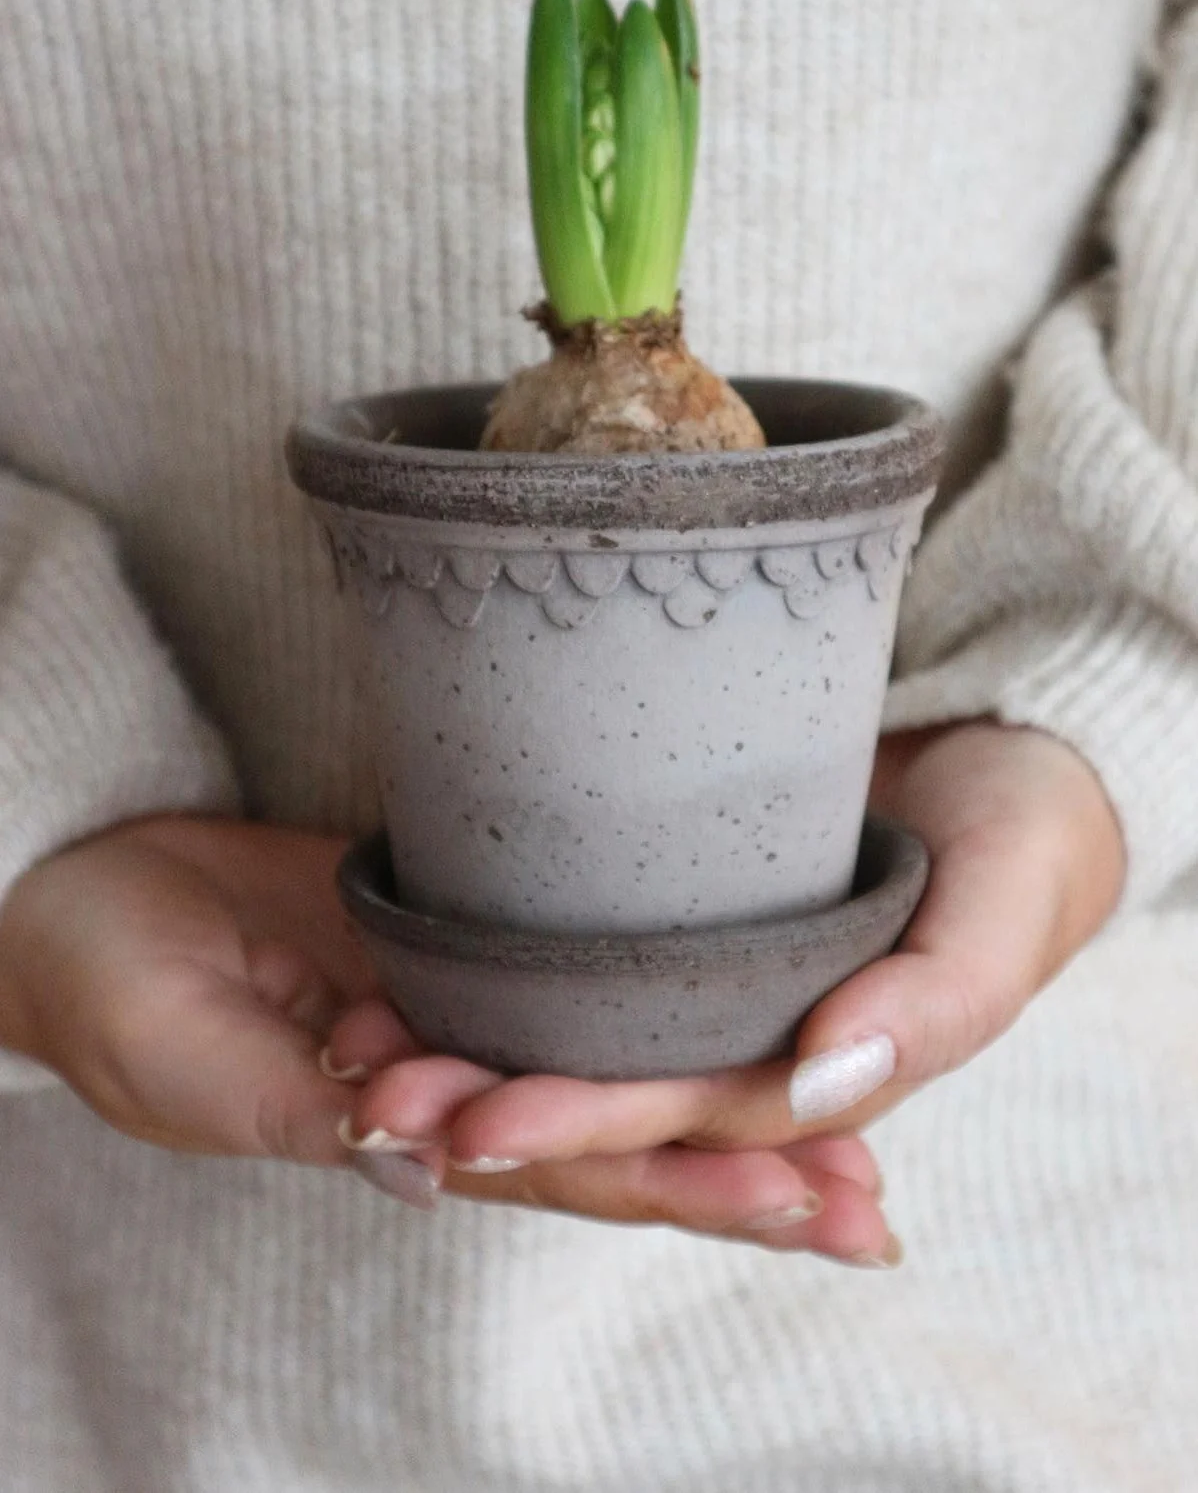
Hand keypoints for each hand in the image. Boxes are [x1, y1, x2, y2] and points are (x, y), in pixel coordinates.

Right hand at [0, 814, 884, 1251]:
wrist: (80, 898)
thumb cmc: (114, 993)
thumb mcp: (196, 1062)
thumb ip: (300, 1112)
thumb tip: (418, 1163)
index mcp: (398, 1134)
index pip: (566, 1170)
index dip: (680, 1186)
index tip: (801, 1197)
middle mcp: (453, 1082)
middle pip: (619, 1128)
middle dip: (743, 1163)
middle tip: (875, 1195)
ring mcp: (458, 1005)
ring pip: (607, 1056)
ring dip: (717, 1085)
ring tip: (848, 1108)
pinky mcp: (447, 934)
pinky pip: (558, 970)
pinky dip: (644, 991)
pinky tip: (727, 985)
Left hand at [333, 721, 1123, 1253]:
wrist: (1003, 750)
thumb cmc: (1019, 836)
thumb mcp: (1005, 908)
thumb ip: (937, 1002)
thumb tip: (822, 1078)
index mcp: (812, 1074)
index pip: (684, 1115)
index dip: (583, 1123)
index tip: (473, 1122)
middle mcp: (739, 1038)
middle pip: (601, 1086)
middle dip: (487, 1102)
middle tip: (370, 1089)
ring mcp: (700, 978)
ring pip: (571, 1035)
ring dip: (466, 1050)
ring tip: (353, 1040)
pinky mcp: (668, 908)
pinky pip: (575, 957)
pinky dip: (493, 972)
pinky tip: (402, 969)